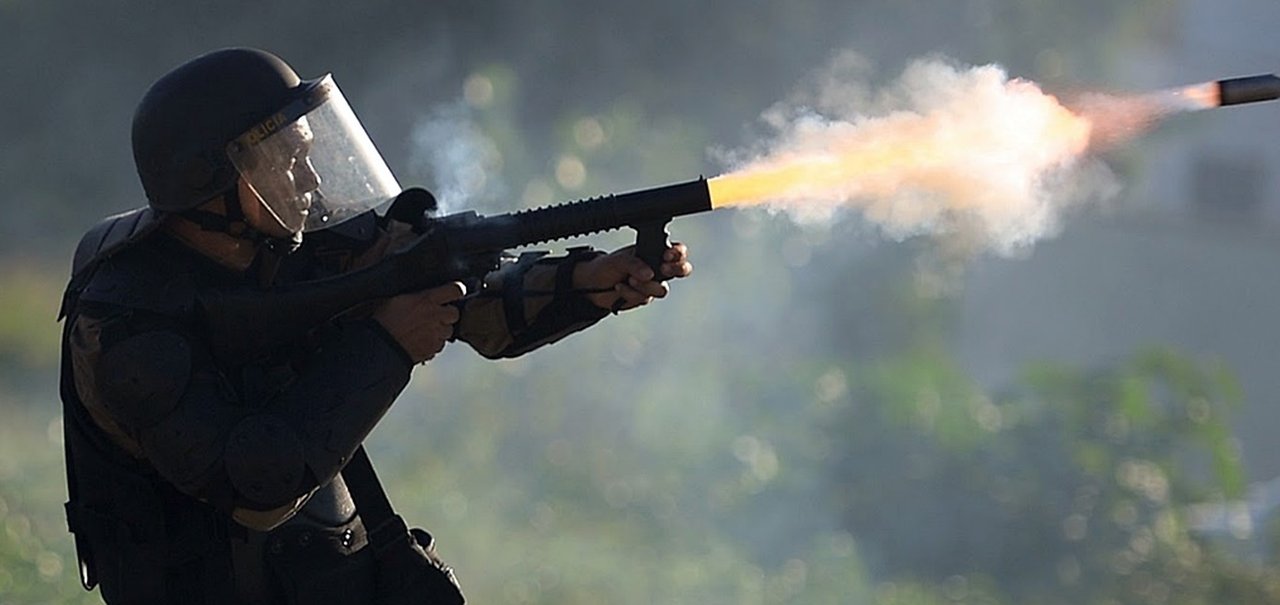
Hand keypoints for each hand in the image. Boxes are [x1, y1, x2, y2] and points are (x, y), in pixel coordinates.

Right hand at [372, 282, 465, 362]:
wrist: (380, 347)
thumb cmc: (383, 322)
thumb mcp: (396, 298)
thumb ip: (415, 295)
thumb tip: (423, 292)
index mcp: (427, 300)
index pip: (455, 290)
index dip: (455, 291)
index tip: (453, 292)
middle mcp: (435, 316)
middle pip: (455, 313)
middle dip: (447, 313)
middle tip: (435, 314)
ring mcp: (436, 334)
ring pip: (448, 331)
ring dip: (440, 330)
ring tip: (424, 329)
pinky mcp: (433, 349)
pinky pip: (439, 345)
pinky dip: (433, 343)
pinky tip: (421, 340)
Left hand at [573, 243, 692, 310]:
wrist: (592, 286)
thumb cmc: (607, 266)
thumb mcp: (618, 260)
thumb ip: (634, 264)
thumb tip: (649, 274)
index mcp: (653, 252)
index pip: (676, 251)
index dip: (678, 253)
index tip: (667, 255)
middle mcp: (656, 268)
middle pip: (681, 270)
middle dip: (677, 270)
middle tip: (663, 269)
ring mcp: (652, 284)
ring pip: (662, 289)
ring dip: (646, 286)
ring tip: (630, 280)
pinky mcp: (644, 298)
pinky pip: (645, 298)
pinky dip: (632, 293)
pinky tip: (620, 287)